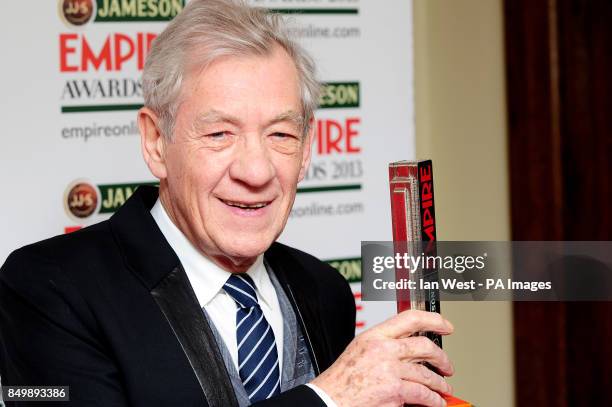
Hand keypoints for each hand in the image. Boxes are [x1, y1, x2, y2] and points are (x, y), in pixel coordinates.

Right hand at [311, 310, 453, 406]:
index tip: (445, 326)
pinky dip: (434, 400)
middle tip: (447, 366)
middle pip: (424, 346)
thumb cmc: (341, 379)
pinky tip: (435, 401)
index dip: (433, 320)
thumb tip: (408, 348)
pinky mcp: (394, 391)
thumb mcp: (360, 350)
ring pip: (427, 373)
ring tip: (443, 388)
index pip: (410, 318)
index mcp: (374, 336)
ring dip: (440, 383)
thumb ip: (383, 345)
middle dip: (442, 358)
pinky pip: (423, 394)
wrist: (329, 399)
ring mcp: (390, 370)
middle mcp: (383, 350)